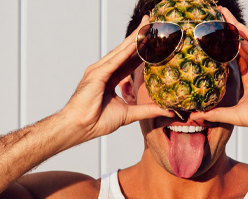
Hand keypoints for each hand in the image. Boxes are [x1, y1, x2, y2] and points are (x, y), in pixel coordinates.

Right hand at [61, 16, 173, 143]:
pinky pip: (114, 61)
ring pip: (120, 51)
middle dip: (138, 36)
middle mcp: (104, 70)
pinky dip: (126, 51)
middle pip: (125, 50)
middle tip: (150, 21)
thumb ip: (147, 110)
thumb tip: (168, 111)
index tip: (153, 39)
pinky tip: (137, 43)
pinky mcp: (96, 75)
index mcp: (110, 78)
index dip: (141, 49)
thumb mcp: (129, 114)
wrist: (80, 127)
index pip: (129, 60)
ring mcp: (99, 71)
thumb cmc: (97, 122)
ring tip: (147, 26)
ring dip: (134, 38)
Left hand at [190, 7, 247, 136]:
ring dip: (235, 28)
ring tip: (222, 15)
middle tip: (213, 19)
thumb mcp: (234, 115)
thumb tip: (195, 116)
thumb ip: (215, 113)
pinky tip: (237, 26)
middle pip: (239, 45)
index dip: (221, 48)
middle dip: (226, 32)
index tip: (207, 40)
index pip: (232, 58)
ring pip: (247, 40)